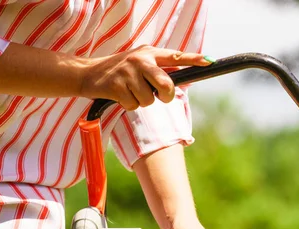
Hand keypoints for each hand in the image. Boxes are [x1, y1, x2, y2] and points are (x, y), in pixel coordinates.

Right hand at [79, 45, 211, 110]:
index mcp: (149, 53)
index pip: (176, 56)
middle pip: (166, 85)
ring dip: (141, 101)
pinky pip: (133, 105)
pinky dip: (128, 105)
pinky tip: (120, 95)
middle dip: (165, 96)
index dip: (194, 59)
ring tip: (130, 92)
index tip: (209, 62)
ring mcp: (128, 72)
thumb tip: (180, 79)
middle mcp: (140, 60)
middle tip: (158, 96)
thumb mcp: (139, 63)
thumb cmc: (120, 72)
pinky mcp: (116, 85)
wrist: (89, 74)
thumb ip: (158, 68)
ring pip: (148, 100)